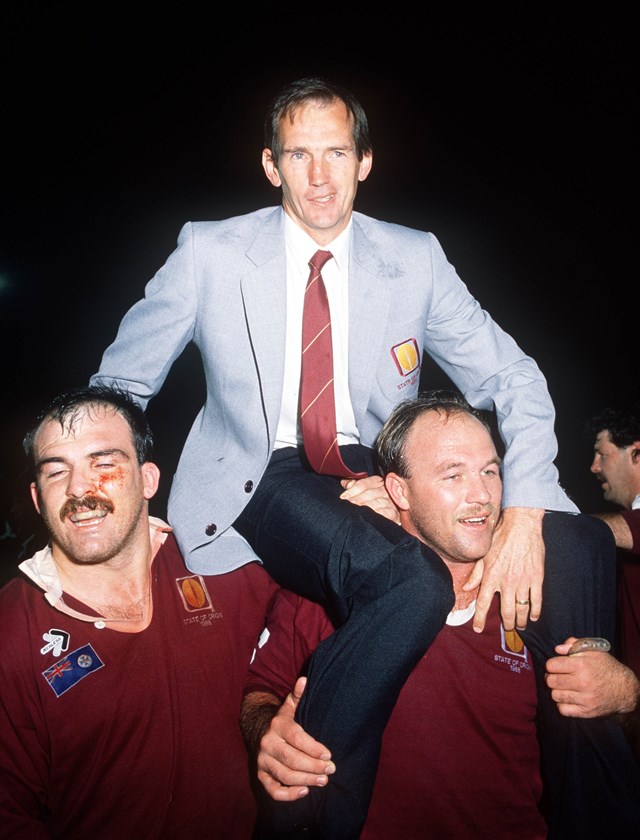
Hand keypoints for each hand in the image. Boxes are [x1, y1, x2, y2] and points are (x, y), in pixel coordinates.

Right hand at [255, 677, 335, 800]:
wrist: (259, 732)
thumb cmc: (283, 721)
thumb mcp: (290, 706)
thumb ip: (298, 695)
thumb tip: (304, 680)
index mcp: (277, 725)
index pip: (296, 738)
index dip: (313, 748)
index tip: (329, 754)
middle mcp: (267, 744)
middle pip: (291, 759)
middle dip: (313, 767)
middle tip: (330, 770)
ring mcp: (263, 761)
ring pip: (284, 775)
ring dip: (306, 780)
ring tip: (323, 781)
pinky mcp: (261, 776)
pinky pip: (273, 790)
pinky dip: (288, 794)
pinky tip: (304, 792)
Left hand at [340, 475, 399, 523]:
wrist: (391, 512)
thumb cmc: (373, 499)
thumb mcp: (364, 490)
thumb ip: (354, 485)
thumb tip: (345, 483)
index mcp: (378, 481)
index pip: (364, 483)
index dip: (352, 490)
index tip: (343, 497)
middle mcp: (386, 490)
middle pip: (370, 493)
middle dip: (357, 499)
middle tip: (348, 505)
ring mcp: (392, 502)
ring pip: (377, 503)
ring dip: (365, 508)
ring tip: (356, 511)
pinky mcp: (395, 513)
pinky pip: (387, 513)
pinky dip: (378, 515)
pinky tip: (370, 517)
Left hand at [465, 507, 544, 632]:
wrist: (522, 526)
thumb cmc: (501, 537)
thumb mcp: (483, 554)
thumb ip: (476, 574)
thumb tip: (466, 588)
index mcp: (491, 576)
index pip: (483, 603)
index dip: (480, 619)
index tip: (478, 628)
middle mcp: (506, 582)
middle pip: (506, 611)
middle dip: (507, 624)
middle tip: (508, 629)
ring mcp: (523, 581)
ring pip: (521, 609)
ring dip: (520, 620)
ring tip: (520, 626)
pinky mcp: (536, 578)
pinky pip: (536, 600)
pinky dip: (535, 611)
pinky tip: (533, 616)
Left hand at [545, 637, 639, 717]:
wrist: (625, 689)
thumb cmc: (606, 667)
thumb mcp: (593, 650)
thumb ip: (574, 645)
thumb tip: (557, 649)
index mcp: (582, 665)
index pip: (551, 665)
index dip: (551, 665)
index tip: (556, 666)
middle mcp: (583, 682)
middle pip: (550, 681)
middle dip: (551, 677)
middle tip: (557, 677)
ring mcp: (585, 698)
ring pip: (555, 696)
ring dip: (557, 691)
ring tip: (564, 687)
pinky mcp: (587, 711)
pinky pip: (563, 710)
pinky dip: (562, 705)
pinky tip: (569, 698)